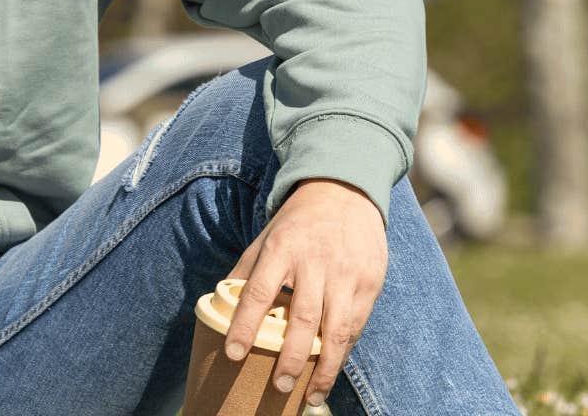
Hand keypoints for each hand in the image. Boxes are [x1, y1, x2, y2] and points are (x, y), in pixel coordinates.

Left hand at [224, 178, 386, 408]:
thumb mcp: (265, 238)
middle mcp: (315, 263)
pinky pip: (356, 325)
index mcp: (281, 250)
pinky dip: (343, 352)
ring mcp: (345, 274)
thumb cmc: (296, 224)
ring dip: (323, 368)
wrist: (344, 192)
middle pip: (302, 319)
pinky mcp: (369, 283)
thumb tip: (218, 304)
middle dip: (290, 358)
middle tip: (278, 386)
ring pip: (335, 330)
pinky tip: (331, 372)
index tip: (233, 354)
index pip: (259, 293)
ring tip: (309, 396)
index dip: (244, 325)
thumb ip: (245, 271)